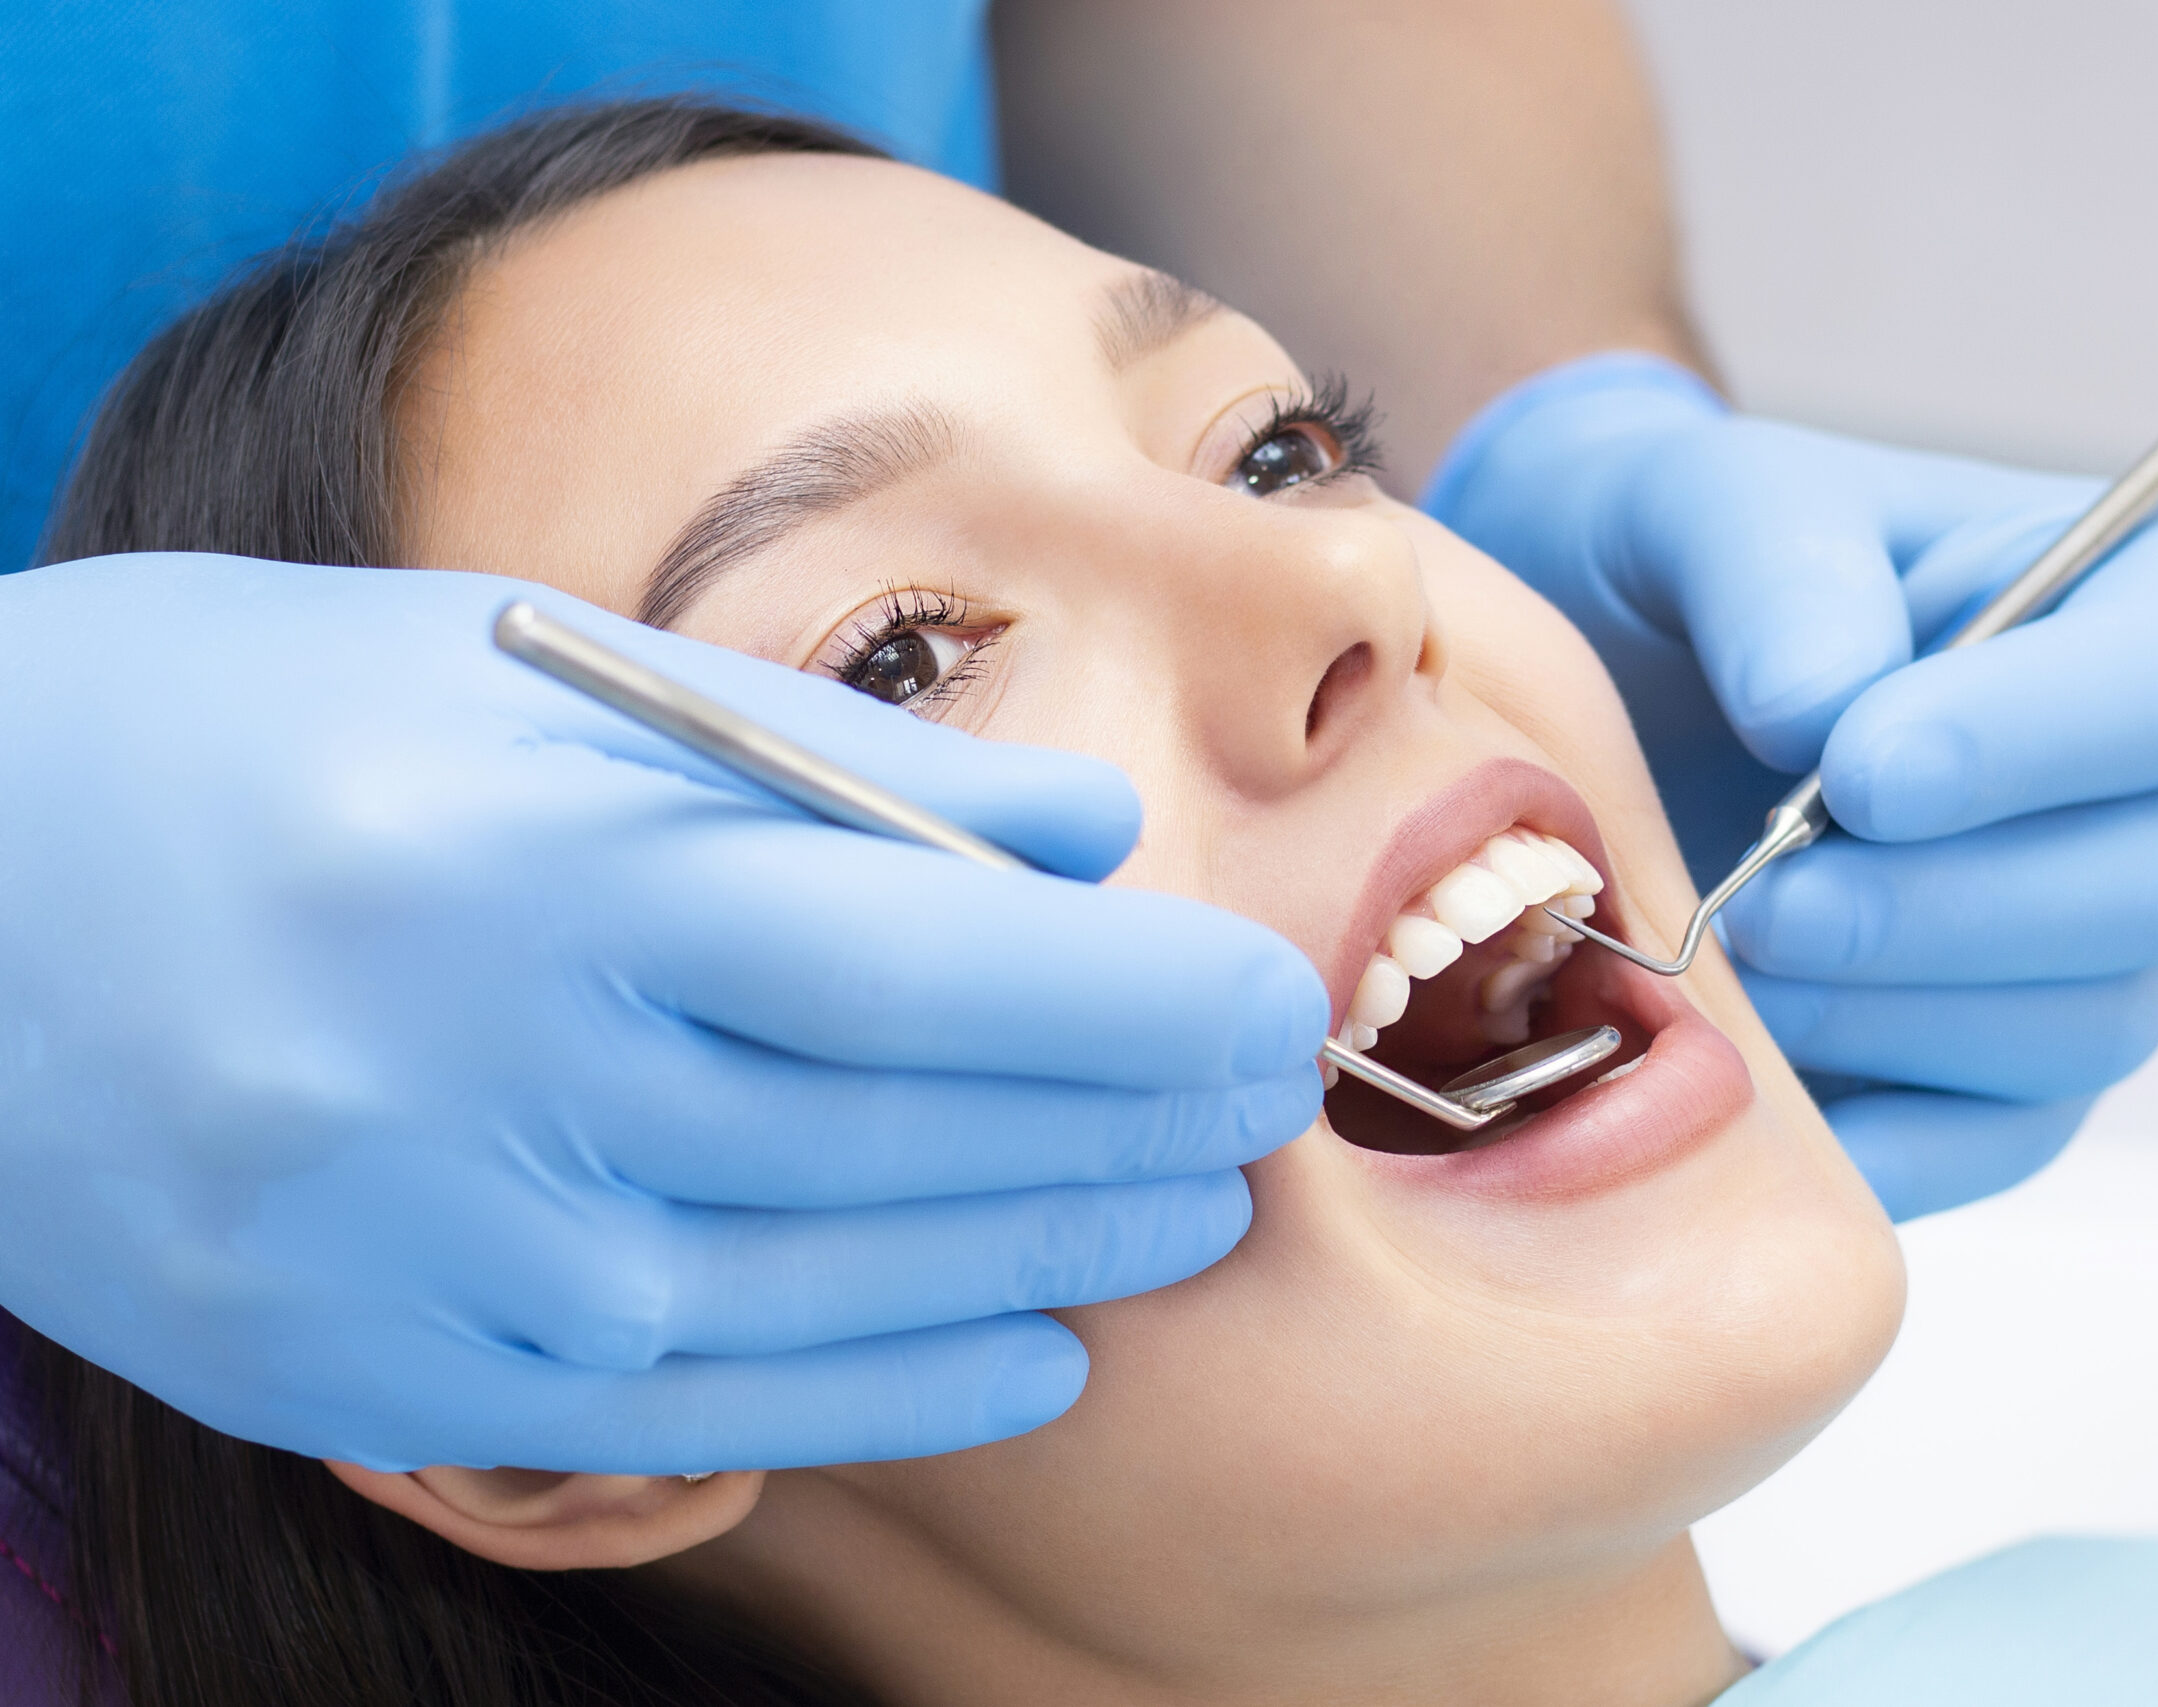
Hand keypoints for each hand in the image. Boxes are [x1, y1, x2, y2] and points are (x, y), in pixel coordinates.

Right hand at [0, 555, 1326, 1469]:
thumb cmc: (268, 725)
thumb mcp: (541, 684)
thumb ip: (832, 766)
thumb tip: (1086, 837)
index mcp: (554, 876)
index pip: (926, 967)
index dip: (1133, 1002)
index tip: (1272, 998)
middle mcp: (506, 1090)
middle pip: (907, 1141)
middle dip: (1130, 1128)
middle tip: (1272, 1102)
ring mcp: (441, 1266)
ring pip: (832, 1290)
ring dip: (1048, 1258)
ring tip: (1187, 1212)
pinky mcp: (387, 1380)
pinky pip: (703, 1412)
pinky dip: (891, 1390)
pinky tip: (1028, 1355)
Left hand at [1426, 355, 2157, 1218]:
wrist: (1618, 681)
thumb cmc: (1702, 567)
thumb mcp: (1714, 501)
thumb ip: (1779, 569)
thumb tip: (1822, 712)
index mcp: (2153, 608)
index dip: (2026, 747)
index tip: (1857, 772)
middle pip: (2149, 894)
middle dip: (1938, 912)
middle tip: (1763, 899)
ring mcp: (2105, 948)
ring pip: (2074, 1033)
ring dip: (1887, 1018)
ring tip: (1730, 960)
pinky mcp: (2011, 1076)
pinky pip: (1989, 1143)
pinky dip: (1870, 1135)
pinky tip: (1749, 1079)